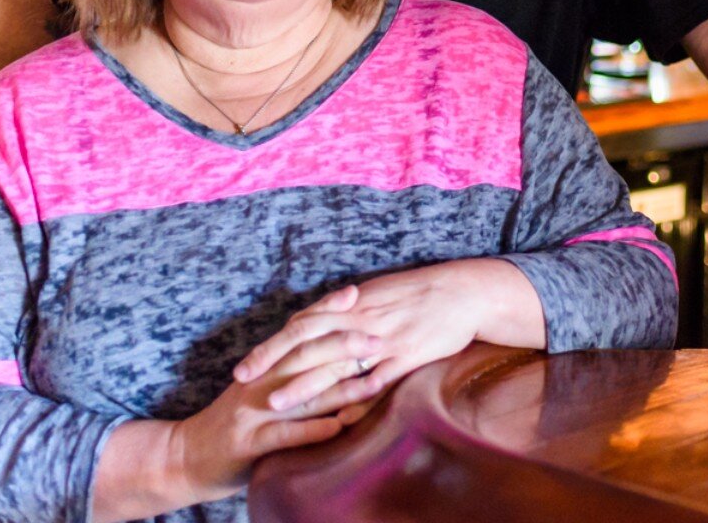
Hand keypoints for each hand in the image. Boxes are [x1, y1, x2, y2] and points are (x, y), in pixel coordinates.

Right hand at [169, 286, 381, 501]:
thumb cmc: (237, 419)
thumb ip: (290, 362)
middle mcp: (261, 380)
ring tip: (373, 383)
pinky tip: (338, 426)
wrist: (188, 456)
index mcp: (266, 363)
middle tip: (380, 340)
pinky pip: (285, 434)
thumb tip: (329, 339)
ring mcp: (254, 410)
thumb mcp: (262, 384)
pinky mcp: (250, 443)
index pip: (299, 328)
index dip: (326, 309)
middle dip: (344, 346)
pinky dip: (312, 430)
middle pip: (306, 354)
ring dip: (341, 389)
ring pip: (303, 393)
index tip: (356, 293)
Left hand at [235, 261, 542, 414]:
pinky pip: (377, 380)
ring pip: (337, 362)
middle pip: (310, 341)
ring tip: (277, 404)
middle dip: (274, 363)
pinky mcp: (407, 356)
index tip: (245, 364)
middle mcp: (362, 319)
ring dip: (305, 385)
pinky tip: (337, 417)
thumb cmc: (421, 291)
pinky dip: (355, 398)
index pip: (303, 322)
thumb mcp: (380, 292)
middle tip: (244, 383)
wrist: (463, 291)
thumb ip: (349, 309)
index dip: (272, 344)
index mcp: (354, 302)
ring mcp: (384, 339)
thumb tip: (321, 321)